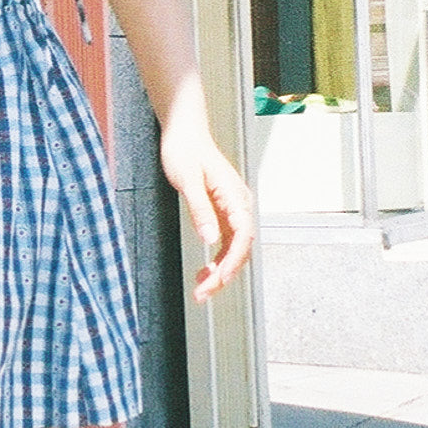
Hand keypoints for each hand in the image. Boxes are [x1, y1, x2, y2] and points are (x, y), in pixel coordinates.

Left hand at [161, 125, 254, 302]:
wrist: (184, 132)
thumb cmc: (185, 150)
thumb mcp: (188, 180)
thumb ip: (200, 210)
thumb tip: (210, 239)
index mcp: (234, 196)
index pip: (243, 235)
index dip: (233, 261)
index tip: (219, 278)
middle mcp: (239, 205)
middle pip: (240, 248)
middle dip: (224, 274)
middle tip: (202, 294)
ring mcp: (232, 210)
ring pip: (233, 250)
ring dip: (220, 272)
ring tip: (201, 290)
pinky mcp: (222, 213)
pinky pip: (226, 243)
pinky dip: (216, 261)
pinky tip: (204, 272)